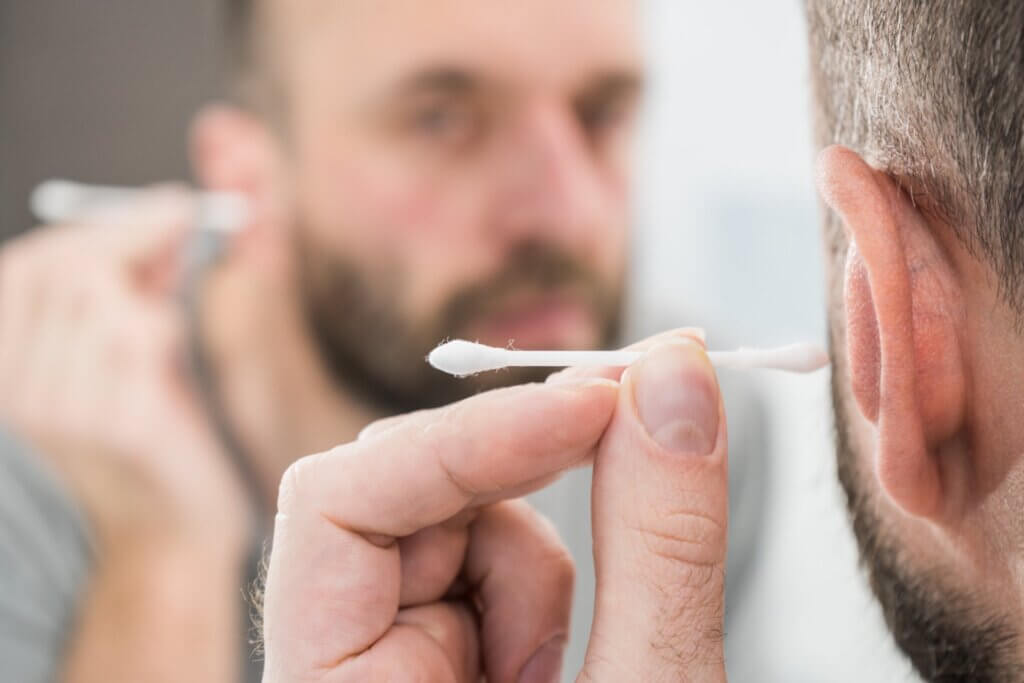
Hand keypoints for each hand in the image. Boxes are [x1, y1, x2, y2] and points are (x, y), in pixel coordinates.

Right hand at [0, 190, 247, 549]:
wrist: (172, 529)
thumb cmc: (154, 434)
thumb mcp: (122, 356)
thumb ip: (132, 289)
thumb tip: (167, 214)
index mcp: (5, 371)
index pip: (26, 269)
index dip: (96, 230)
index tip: (163, 206)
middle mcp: (19, 390)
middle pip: (66, 272)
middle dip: (134, 238)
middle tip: (186, 222)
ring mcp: (63, 409)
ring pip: (103, 300)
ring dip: (152, 296)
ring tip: (167, 325)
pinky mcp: (116, 425)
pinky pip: (140, 341)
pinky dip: (166, 331)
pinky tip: (170, 362)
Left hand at [260, 330, 728, 681]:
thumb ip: (658, 545)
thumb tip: (674, 377)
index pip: (334, 503)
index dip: (464, 436)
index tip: (596, 402)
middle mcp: (335, 662)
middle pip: (392, 490)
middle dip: (514, 475)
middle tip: (632, 432)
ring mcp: (381, 652)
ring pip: (448, 519)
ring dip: (533, 557)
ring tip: (574, 663)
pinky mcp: (432, 647)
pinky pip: (478, 558)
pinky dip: (539, 585)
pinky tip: (563, 663)